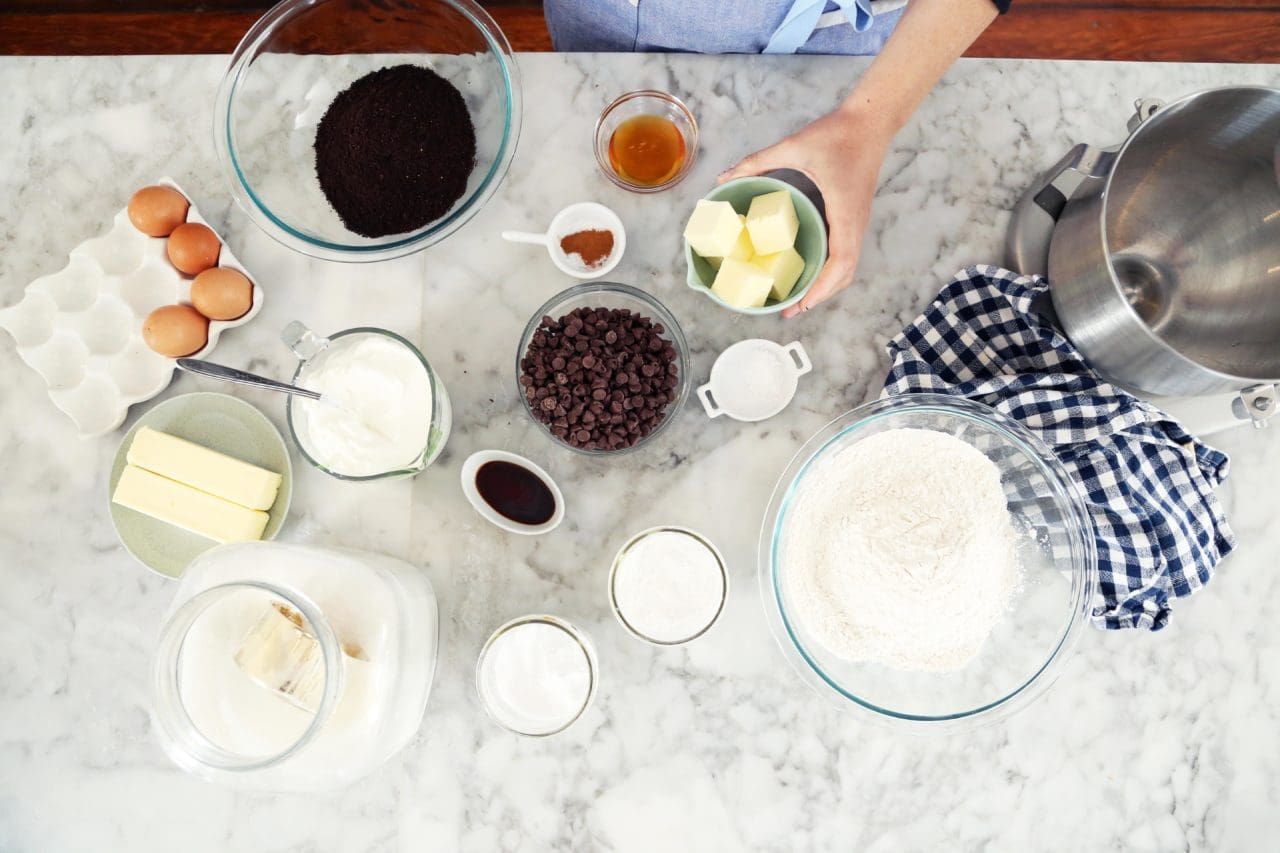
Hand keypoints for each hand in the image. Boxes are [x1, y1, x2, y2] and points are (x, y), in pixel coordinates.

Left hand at [719, 105, 890, 317]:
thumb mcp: (794, 146)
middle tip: (792, 310)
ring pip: (848, 266)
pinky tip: (812, 270)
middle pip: (846, 274)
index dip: (822, 289)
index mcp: (844, 212)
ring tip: (801, 298)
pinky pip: (847, 252)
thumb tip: (725, 177)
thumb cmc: (838, 133)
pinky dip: (832, 270)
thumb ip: (758, 161)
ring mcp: (857, 221)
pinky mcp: (855, 216)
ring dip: (827, 286)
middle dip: (821, 296)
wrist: (871, 120)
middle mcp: (854, 223)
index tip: (801, 305)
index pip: (840, 263)